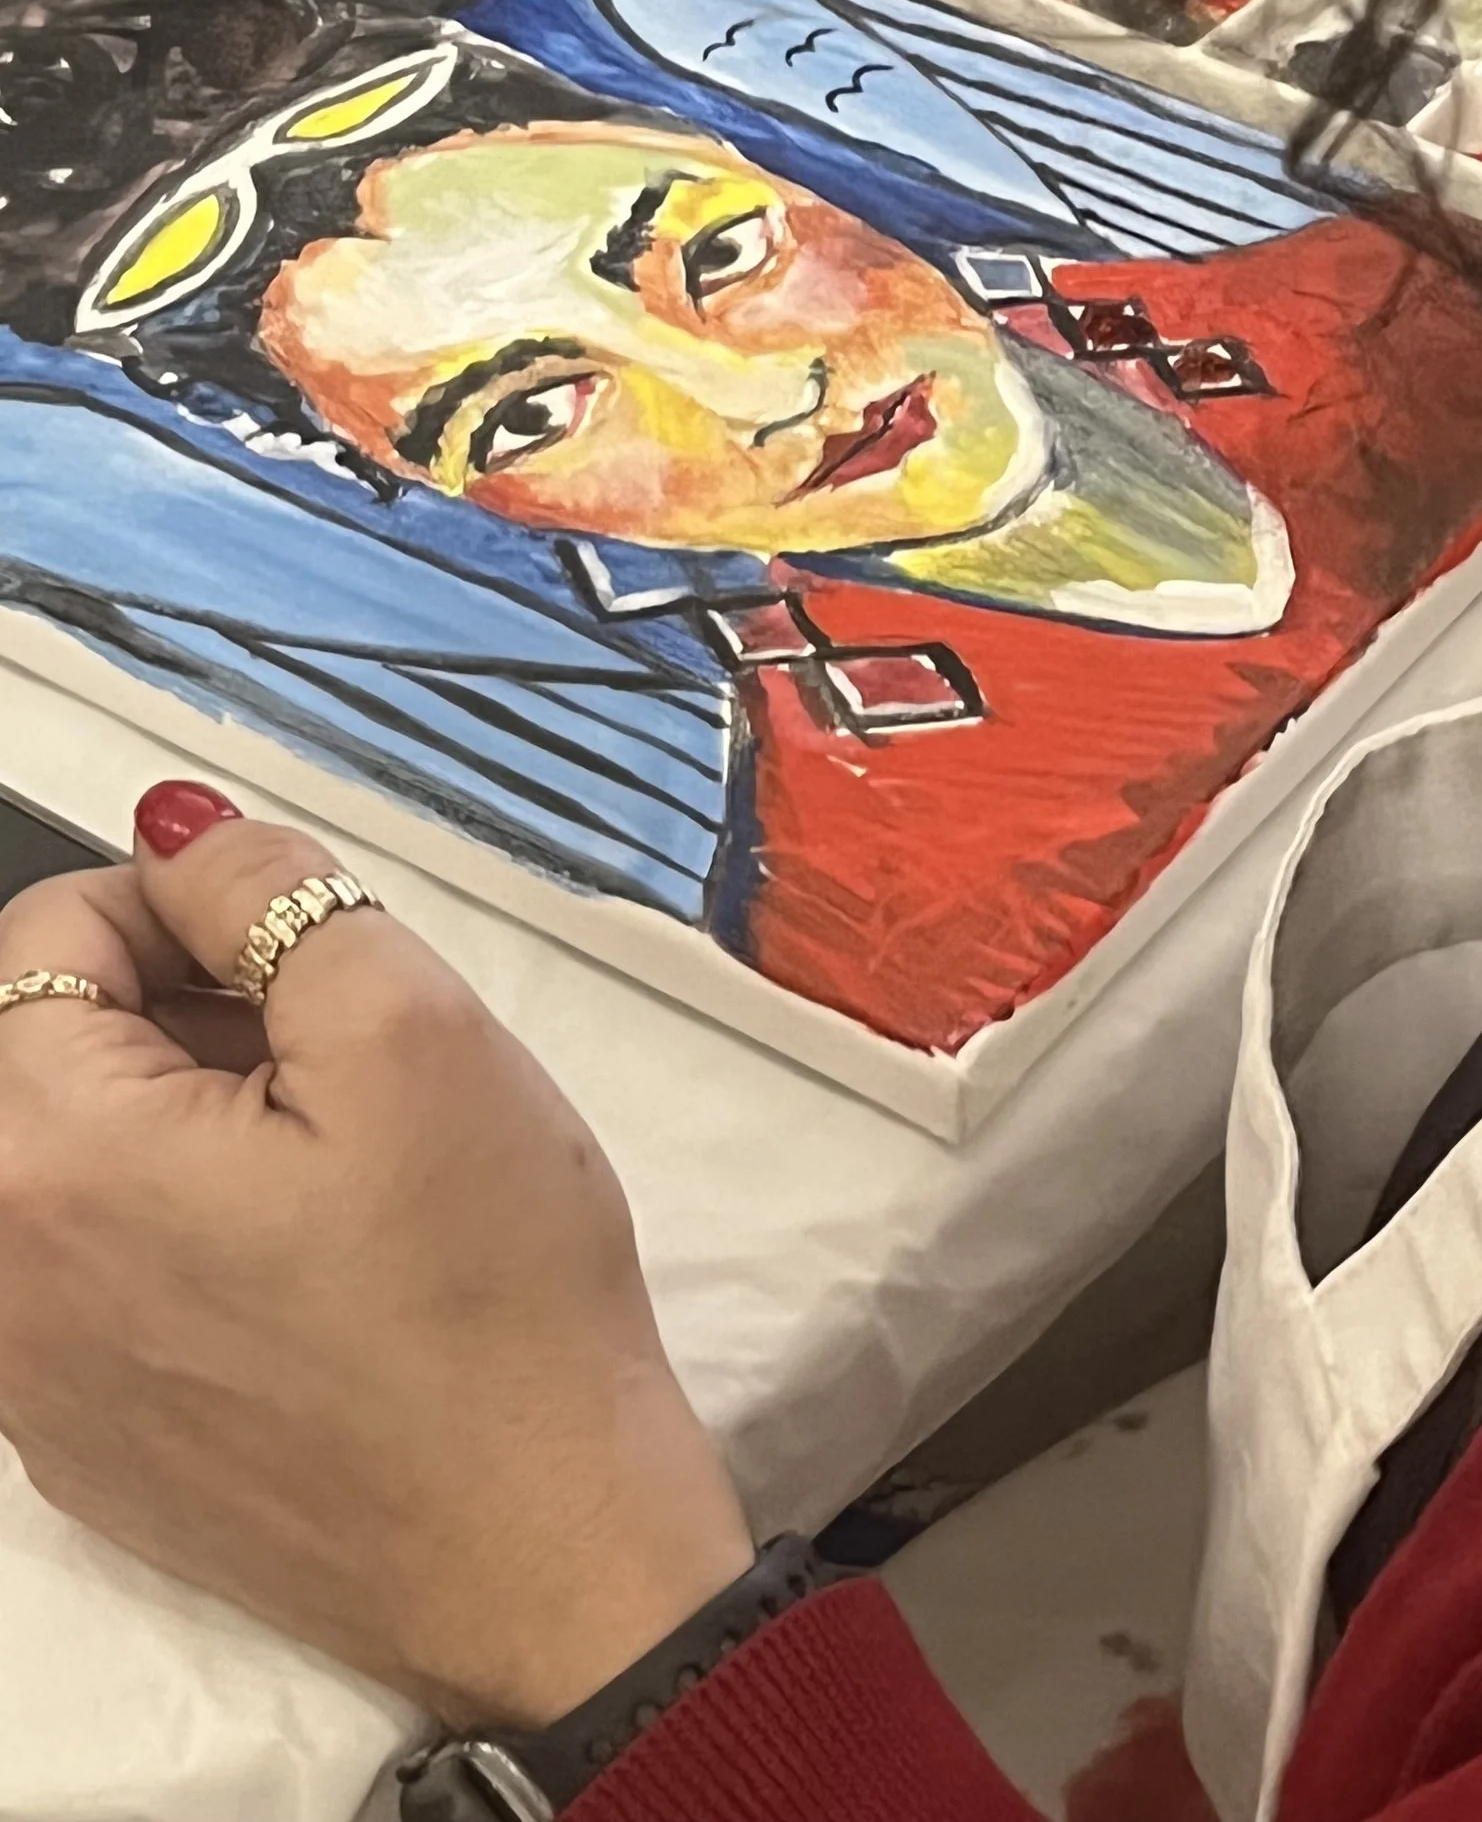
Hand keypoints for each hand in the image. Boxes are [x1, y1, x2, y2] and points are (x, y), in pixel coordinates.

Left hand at [0, 791, 753, 1730]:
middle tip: (350, 1063)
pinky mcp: (93, 1448)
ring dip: (197, 1115)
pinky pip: (105, 1273)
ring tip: (351, 1162)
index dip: (198, 912)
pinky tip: (324, 1263)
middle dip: (193, 1013)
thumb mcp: (415, 1024)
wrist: (538, 1549)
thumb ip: (275, 893)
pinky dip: (194, 1229)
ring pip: (84, 1158)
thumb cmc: (488, 1299)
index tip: (316, 965)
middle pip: (52, 1048)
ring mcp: (34, 1382)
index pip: (52, 934)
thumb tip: (177, 826)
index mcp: (44, 1162)